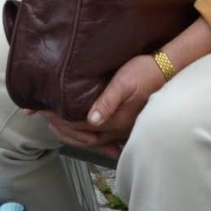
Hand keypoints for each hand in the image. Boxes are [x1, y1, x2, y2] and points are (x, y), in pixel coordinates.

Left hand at [37, 52, 167, 156]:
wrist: (166, 71)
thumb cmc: (143, 72)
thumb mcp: (124, 83)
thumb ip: (108, 102)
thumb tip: (92, 119)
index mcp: (116, 120)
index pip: (81, 126)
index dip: (61, 120)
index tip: (44, 110)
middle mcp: (118, 129)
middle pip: (85, 138)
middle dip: (63, 129)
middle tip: (44, 117)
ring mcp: (122, 128)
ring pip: (93, 140)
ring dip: (73, 134)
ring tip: (56, 124)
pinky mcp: (124, 123)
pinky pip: (104, 138)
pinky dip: (89, 138)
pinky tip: (83, 137)